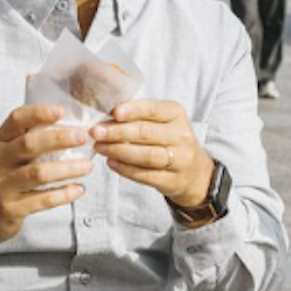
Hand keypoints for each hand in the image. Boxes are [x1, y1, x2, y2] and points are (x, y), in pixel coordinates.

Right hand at [0, 104, 93, 243]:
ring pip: (38, 173)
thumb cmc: (2, 176)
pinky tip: (78, 189)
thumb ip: (27, 137)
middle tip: (83, 136)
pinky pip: (42, 200)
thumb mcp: (6, 153)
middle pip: (29, 144)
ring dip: (67, 169)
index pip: (16, 120)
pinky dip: (63, 194)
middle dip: (59, 138)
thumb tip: (68, 119)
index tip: (63, 110)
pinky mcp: (10, 208)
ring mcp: (2, 186)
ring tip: (87, 166)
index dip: (39, 113)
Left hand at [93, 98, 213, 208]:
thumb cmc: (169, 140)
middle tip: (96, 132)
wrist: (194, 172)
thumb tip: (106, 113)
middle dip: (118, 132)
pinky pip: (146, 175)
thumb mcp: (161, 122)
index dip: (134, 110)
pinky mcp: (173, 180)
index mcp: (176, 114)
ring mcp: (180, 160)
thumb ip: (139, 116)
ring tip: (100, 147)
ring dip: (119, 151)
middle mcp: (182, 136)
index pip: (154, 109)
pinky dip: (125, 169)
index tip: (114, 112)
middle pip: (147, 133)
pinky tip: (111, 162)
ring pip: (146, 156)